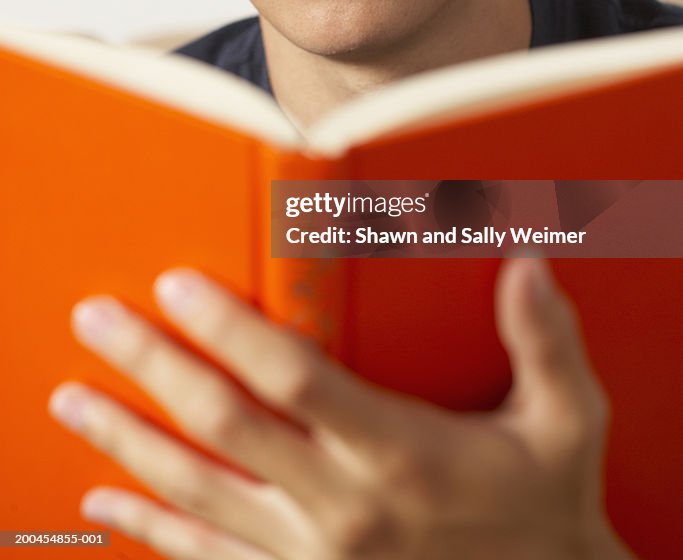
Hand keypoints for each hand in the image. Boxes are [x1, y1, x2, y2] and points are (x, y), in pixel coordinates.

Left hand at [49, 258, 634, 558]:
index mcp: (399, 449)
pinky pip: (207, 555)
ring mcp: (311, 551)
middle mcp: (342, 502)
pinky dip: (148, 525)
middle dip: (152, 366)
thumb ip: (546, 341)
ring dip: (126, 440)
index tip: (178, 283)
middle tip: (96, 319)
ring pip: (197, 490)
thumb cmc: (546, 504)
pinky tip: (103, 500)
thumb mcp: (568, 423)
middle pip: (223, 425)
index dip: (230, 329)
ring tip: (69, 398)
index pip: (294, 378)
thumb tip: (529, 263)